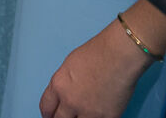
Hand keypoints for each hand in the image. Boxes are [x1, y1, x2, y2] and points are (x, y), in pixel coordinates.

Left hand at [39, 20, 154, 117]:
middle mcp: (70, 101)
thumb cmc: (98, 52)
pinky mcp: (106, 117)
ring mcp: (88, 111)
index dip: (48, 114)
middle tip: (64, 117)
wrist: (119, 54)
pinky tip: (97, 116)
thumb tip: (64, 95)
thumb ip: (64, 83)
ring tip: (82, 116)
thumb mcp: (70, 65)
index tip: (50, 116)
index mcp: (58, 85)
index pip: (46, 107)